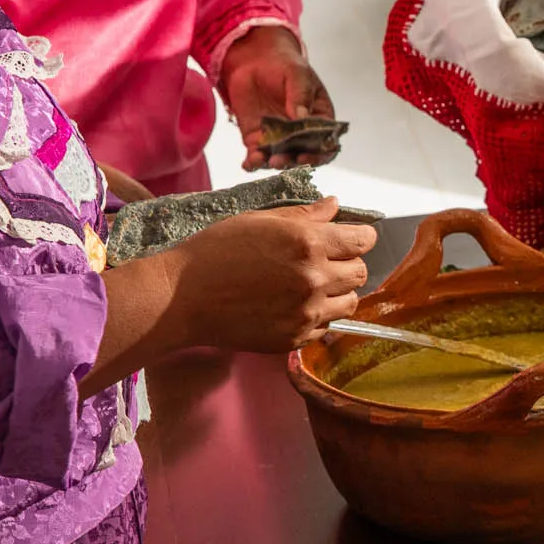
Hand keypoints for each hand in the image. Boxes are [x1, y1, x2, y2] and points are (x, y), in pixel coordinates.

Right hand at [164, 201, 376, 352]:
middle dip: (348, 264)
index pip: (363, 240)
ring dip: (338, 293)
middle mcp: (313, 279)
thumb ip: (303, 215)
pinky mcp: (295, 337)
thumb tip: (334, 205)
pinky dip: (318, 316)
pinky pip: (326, 327)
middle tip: (326, 262)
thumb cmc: (213, 251)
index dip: (360, 237)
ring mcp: (306, 312)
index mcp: (307, 243)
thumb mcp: (257, 220)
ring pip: (350, 303)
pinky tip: (295, 306)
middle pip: (361, 273)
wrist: (181, 297)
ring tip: (312, 286)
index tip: (352, 238)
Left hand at [218, 27, 336, 168]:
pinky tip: (249, 164)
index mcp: (320, 119)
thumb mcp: (297, 76)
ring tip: (265, 161)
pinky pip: (257, 154)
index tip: (307, 156)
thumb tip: (301, 118)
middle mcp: (301, 133)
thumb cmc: (284, 65)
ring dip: (274, 163)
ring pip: (280, 158)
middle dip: (293, 161)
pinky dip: (253, 162)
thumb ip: (300, 97)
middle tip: (282, 160)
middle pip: (302, 155)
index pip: (325, 143)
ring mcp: (279, 137)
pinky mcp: (256, 138)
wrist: (255, 60)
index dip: (319, 154)